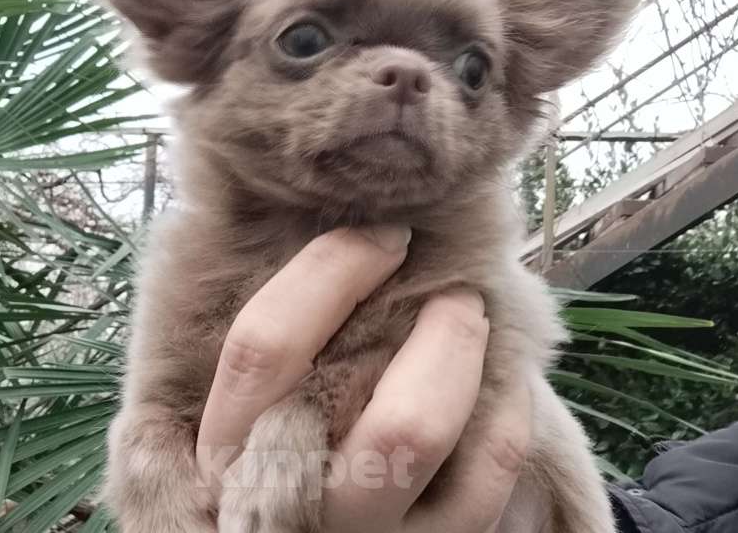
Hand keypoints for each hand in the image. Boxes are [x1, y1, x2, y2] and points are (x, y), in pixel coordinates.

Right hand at [195, 225, 532, 532]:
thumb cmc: (275, 451)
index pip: (265, 346)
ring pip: (428, 439)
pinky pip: (490, 476)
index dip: (333, 270)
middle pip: (379, 413)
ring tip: (472, 318)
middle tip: (455, 291)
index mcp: (229, 449)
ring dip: (467, 356)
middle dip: (439, 329)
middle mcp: (291, 502)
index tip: (387, 236)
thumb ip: (281, 342)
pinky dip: (508, 410)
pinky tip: (500, 378)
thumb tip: (357, 238)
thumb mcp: (248, 406)